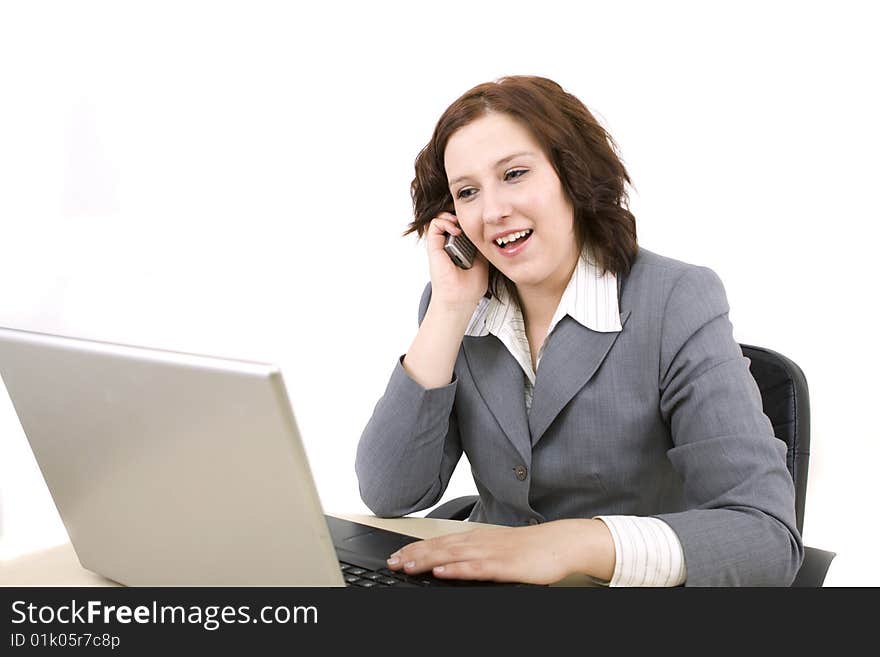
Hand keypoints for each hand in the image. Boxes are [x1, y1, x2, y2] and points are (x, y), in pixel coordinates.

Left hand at [385, 519, 615, 584]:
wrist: (559, 543)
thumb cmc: (529, 548)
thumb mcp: (496, 549)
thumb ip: (473, 554)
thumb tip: (450, 562)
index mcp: (475, 538)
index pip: (439, 542)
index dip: (415, 549)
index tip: (395, 555)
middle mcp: (478, 542)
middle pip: (439, 548)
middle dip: (413, 555)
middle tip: (391, 562)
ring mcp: (490, 552)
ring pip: (451, 556)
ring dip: (427, 561)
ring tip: (407, 566)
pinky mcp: (503, 565)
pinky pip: (475, 567)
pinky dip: (456, 569)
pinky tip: (441, 571)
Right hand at [425, 212, 488, 311]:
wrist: (461, 299)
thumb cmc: (470, 287)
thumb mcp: (483, 261)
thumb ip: (481, 246)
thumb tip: (486, 230)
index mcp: (459, 249)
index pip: (460, 226)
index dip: (466, 219)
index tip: (477, 220)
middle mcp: (448, 246)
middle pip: (450, 219)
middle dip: (459, 215)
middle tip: (469, 220)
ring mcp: (440, 246)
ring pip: (441, 218)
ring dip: (452, 216)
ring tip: (460, 224)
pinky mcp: (433, 248)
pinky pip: (435, 225)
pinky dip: (445, 222)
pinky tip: (456, 229)